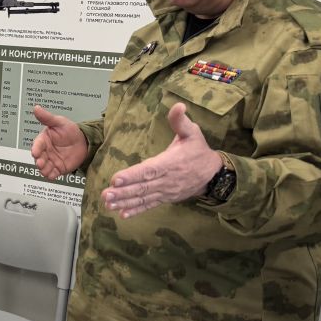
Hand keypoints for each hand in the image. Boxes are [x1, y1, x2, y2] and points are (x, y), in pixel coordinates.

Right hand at [31, 105, 87, 177]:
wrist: (84, 142)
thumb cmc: (70, 131)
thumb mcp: (59, 122)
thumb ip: (47, 117)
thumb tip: (36, 108)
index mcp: (43, 140)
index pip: (37, 145)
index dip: (36, 149)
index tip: (35, 152)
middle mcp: (45, 152)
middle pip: (38, 158)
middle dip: (38, 161)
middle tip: (41, 163)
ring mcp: (51, 161)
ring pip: (43, 168)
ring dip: (43, 170)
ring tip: (46, 170)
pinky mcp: (58, 169)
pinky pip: (52, 174)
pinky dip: (50, 175)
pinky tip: (52, 175)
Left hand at [101, 103, 222, 217]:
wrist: (214, 174)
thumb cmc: (198, 150)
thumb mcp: (193, 132)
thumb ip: (181, 121)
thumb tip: (178, 105)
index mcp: (170, 163)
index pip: (148, 170)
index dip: (132, 175)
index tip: (116, 179)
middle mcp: (166, 180)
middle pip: (142, 187)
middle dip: (123, 192)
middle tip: (105, 195)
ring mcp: (166, 191)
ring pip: (143, 198)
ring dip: (125, 202)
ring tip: (108, 204)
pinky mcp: (166, 198)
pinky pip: (150, 205)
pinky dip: (136, 210)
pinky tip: (123, 214)